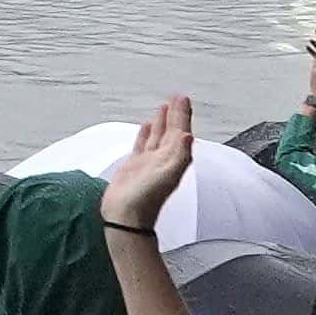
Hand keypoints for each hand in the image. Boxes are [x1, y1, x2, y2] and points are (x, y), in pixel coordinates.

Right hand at [100, 98, 194, 236]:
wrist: (126, 218)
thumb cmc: (146, 200)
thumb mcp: (167, 176)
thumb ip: (179, 155)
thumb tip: (189, 136)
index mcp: (173, 159)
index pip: (180, 131)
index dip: (182, 115)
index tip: (183, 98)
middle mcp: (163, 158)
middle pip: (171, 130)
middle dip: (175, 114)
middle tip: (177, 97)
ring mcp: (148, 161)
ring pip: (157, 135)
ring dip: (162, 121)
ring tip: (164, 106)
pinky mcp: (134, 165)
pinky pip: (142, 144)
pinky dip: (145, 133)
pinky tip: (145, 126)